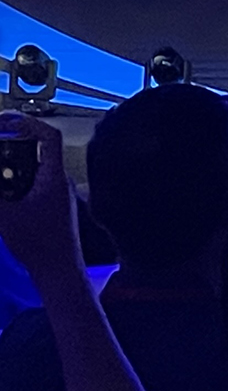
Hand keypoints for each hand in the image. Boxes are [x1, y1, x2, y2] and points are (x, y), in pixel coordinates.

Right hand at [0, 113, 83, 285]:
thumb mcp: (5, 215)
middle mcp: (60, 180)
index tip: (6, 121)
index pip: (49, 137)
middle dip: (12, 146)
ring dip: (12, 168)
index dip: (28, 123)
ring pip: (34, 169)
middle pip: (37, 151)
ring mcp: (58, 193)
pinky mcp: (53, 206)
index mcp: (54, 176)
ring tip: (0, 175)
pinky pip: (34, 185)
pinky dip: (16, 184)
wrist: (59, 270)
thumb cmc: (38, 244)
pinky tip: (3, 197)